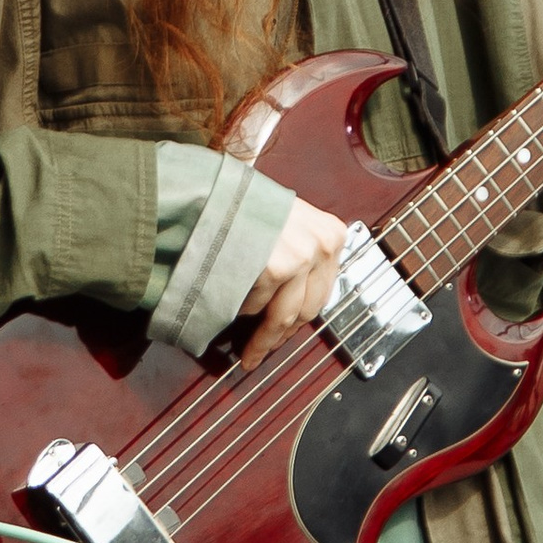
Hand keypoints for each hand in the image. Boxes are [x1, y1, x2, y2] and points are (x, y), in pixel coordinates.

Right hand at [237, 196, 350, 364]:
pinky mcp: (276, 268)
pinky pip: (256, 307)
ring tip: (243, 341)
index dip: (300, 318)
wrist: (211, 190)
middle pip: (307, 310)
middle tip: (259, 352)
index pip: (322, 292)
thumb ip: (300, 252)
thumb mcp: (286, 221)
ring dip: (260, 332)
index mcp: (331, 234)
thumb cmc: (242, 204)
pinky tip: (228, 301)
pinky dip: (240, 309)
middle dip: (280, 335)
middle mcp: (322, 244)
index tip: (284, 334)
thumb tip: (296, 301)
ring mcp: (301, 256)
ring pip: (282, 316)